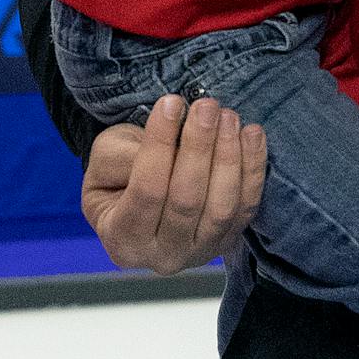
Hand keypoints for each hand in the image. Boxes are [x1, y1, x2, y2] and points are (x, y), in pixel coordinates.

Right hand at [83, 95, 266, 274]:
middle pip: (187, 200)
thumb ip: (126, 155)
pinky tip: (252, 133)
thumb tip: (169, 133)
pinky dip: (253, 169)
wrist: (144, 198)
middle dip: (199, 146)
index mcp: (122, 239)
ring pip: (222, 207)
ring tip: (227, 116)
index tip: (171, 102)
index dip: (160, 144)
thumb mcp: (105, 161)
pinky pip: (247, 207)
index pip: (146, 191)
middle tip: (206, 105)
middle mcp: (163, 256)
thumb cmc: (119, 176)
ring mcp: (200, 252)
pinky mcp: (229, 240)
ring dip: (229, 156)